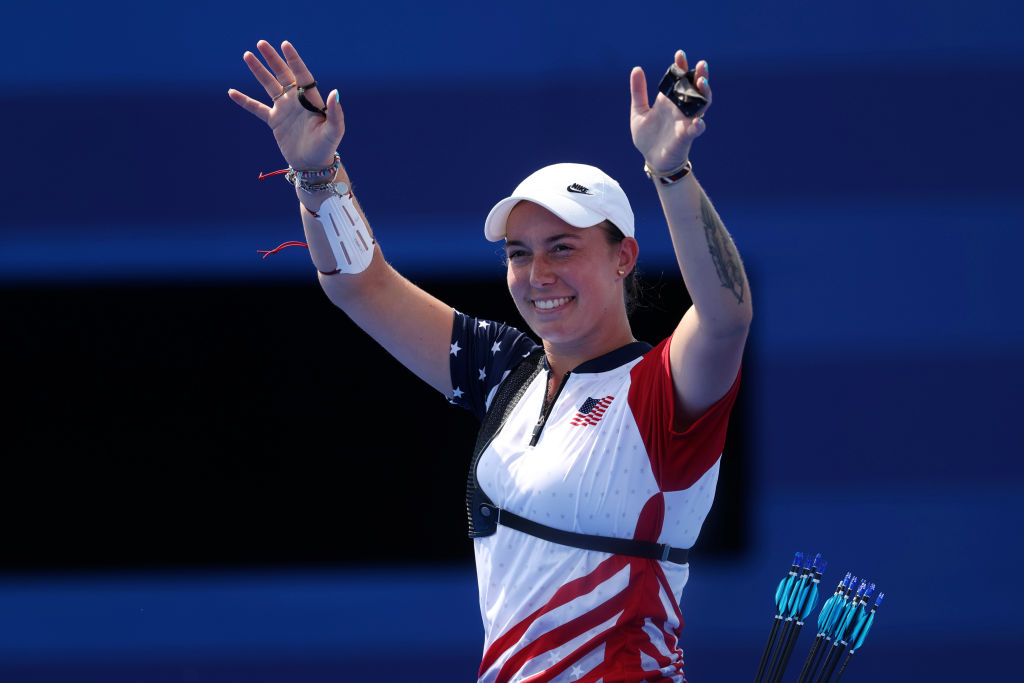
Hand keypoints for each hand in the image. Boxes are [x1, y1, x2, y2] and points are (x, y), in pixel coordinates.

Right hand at [228, 40, 343, 170]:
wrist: (313, 164)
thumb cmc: (326, 147)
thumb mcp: (334, 130)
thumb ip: (335, 112)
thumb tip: (336, 92)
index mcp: (310, 100)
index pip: (301, 75)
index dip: (293, 60)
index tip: (285, 45)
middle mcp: (296, 101)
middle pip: (282, 75)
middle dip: (272, 59)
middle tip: (261, 43)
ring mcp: (284, 110)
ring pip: (269, 86)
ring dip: (258, 71)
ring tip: (247, 55)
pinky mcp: (274, 122)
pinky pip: (256, 108)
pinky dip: (244, 101)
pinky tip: (231, 92)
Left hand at [629, 50, 710, 171]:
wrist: (651, 159)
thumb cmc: (647, 137)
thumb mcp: (639, 111)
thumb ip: (638, 92)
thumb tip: (636, 68)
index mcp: (669, 100)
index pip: (679, 79)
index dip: (681, 67)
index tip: (679, 54)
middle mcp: (681, 108)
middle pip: (696, 89)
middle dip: (700, 75)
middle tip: (701, 64)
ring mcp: (685, 122)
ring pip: (701, 105)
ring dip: (704, 93)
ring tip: (702, 82)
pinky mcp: (686, 137)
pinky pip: (696, 130)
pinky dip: (698, 125)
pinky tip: (698, 121)